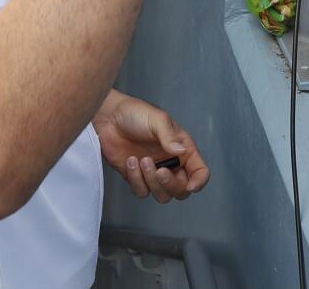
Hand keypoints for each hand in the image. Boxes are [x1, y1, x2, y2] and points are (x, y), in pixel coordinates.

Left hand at [94, 91, 209, 202]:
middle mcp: (171, 163)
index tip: (190, 186)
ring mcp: (153, 173)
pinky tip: (130, 161)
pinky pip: (142, 192)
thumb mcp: (158, 119)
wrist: (109, 118)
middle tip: (160, 171)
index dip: (199, 182)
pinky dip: (136, 180)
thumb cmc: (136, 113)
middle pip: (181, 190)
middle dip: (171, 184)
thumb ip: (169, 137)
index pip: (200, 171)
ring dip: (152, 182)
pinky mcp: (137, 178)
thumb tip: (181, 151)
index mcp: (183, 149)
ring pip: (162, 195)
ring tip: (142, 160)